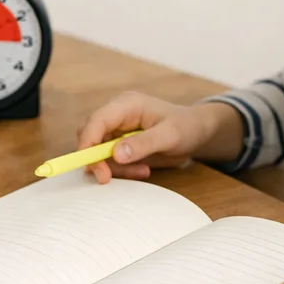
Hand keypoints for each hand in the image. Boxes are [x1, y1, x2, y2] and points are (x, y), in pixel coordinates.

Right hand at [75, 92, 233, 183]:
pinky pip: (110, 159)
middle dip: (96, 159)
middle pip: (90, 136)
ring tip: (142, 170)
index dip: (87, 143)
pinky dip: (122, 169)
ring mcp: (117, 128)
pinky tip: (143, 169)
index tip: (92, 167)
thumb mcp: (170, 136)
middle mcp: (117, 114)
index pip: (96, 121)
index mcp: (126, 104)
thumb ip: (144, 144)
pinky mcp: (120, 141)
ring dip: (114, 167)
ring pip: (98, 151)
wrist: (196, 131)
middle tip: (107, 178)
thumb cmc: (186, 127)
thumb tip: (116, 154)